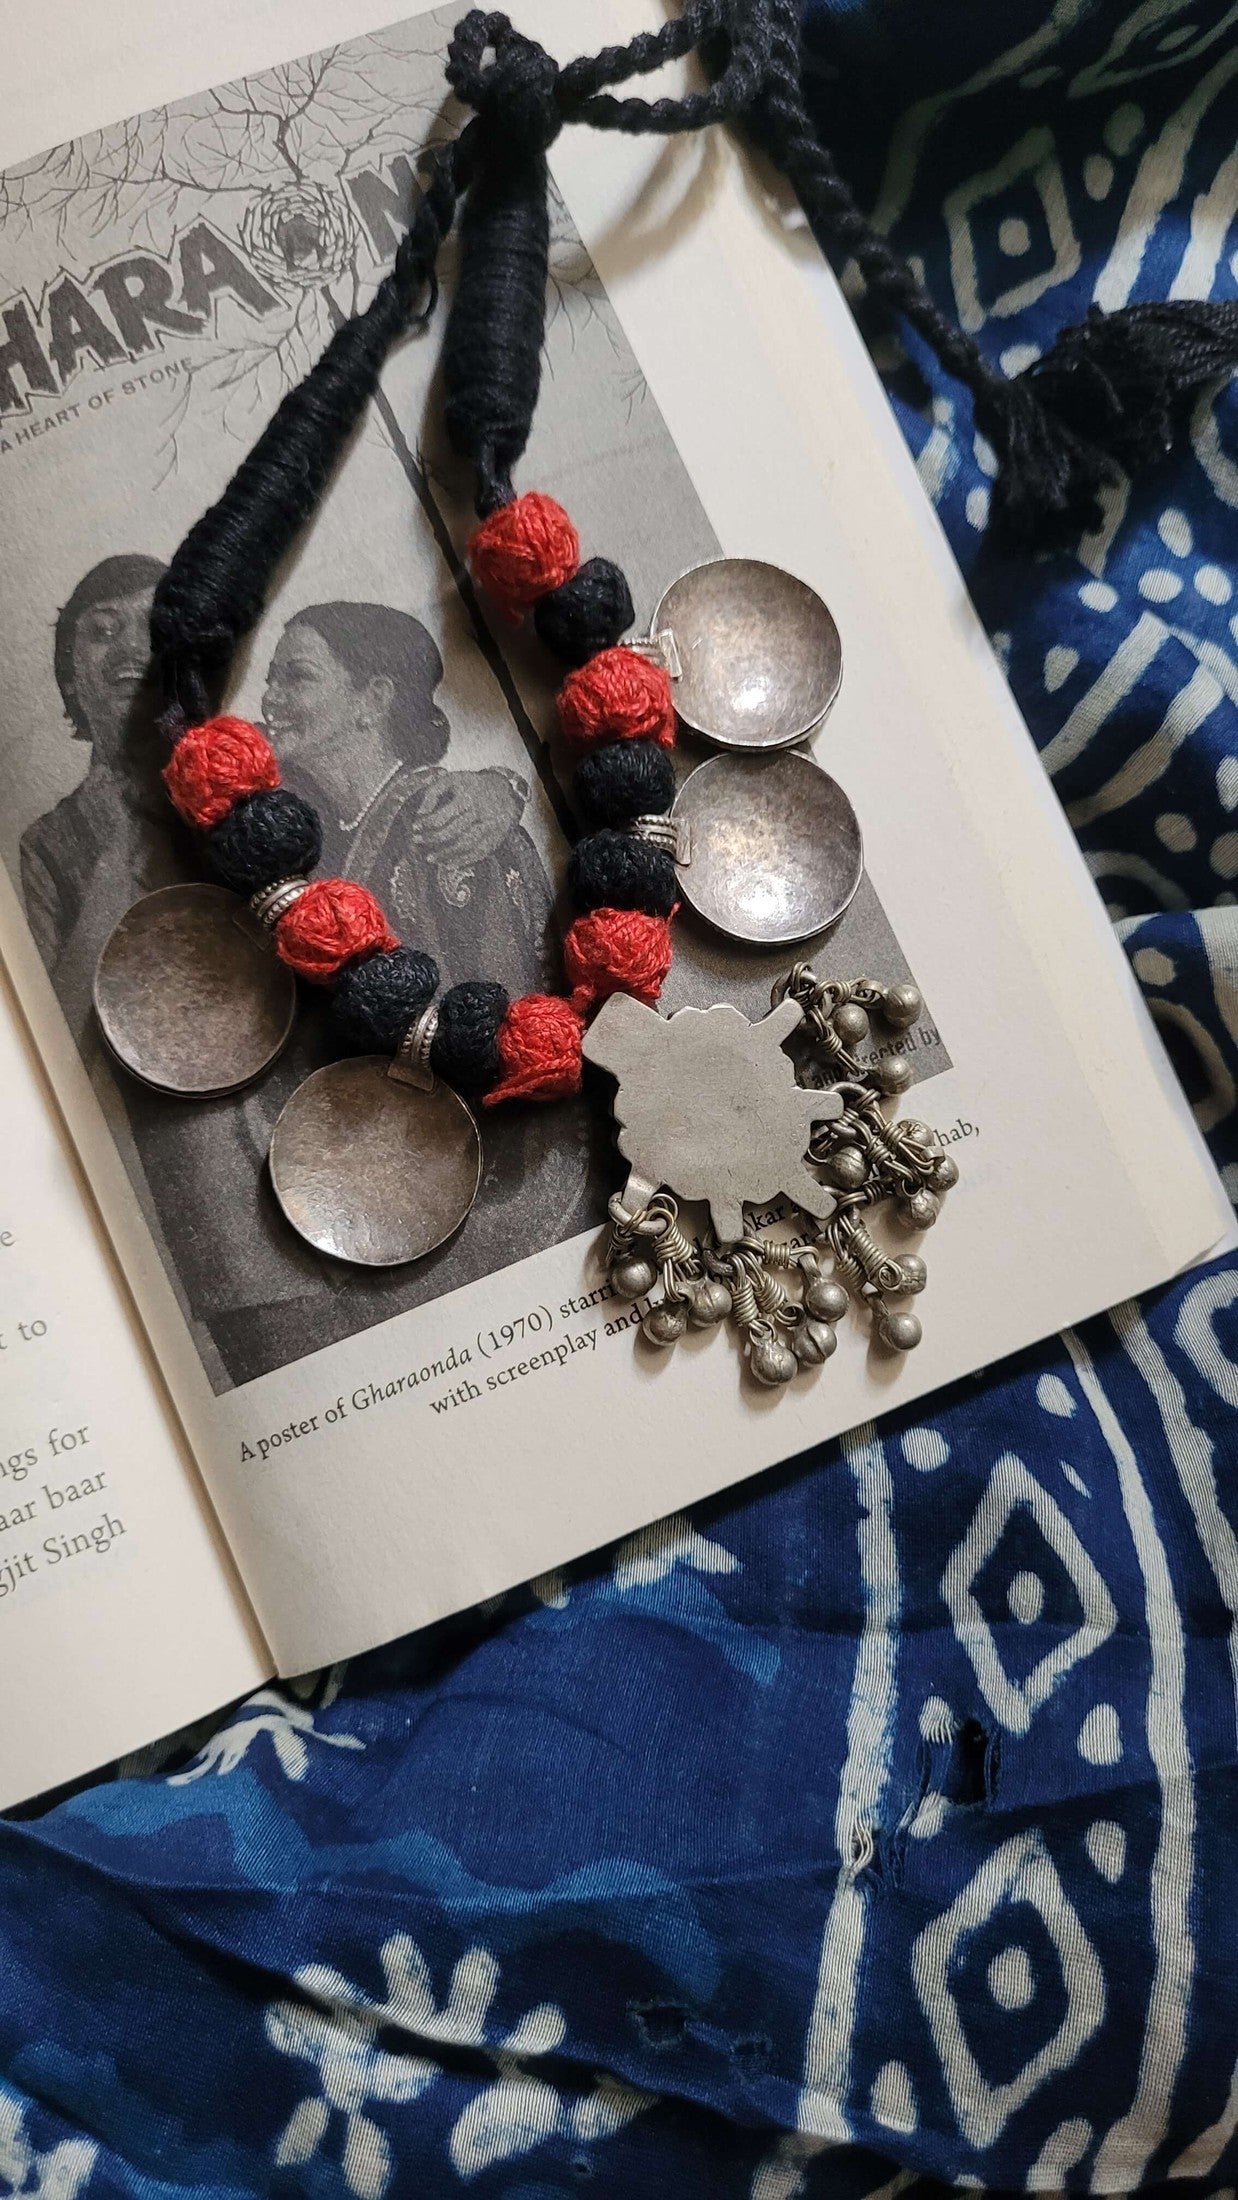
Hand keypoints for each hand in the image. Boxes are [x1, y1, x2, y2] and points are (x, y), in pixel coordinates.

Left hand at [406, 768, 521, 868]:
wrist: (505, 792)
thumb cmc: (472, 786)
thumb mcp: (452, 779)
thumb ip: (433, 792)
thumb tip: (420, 814)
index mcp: (468, 797)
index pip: (443, 816)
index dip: (426, 824)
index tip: (414, 827)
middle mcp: (481, 813)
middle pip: (453, 832)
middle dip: (432, 839)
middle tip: (417, 841)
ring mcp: (490, 827)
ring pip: (465, 846)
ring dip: (445, 854)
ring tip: (430, 858)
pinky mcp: (495, 838)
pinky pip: (478, 854)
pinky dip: (461, 862)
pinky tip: (447, 864)